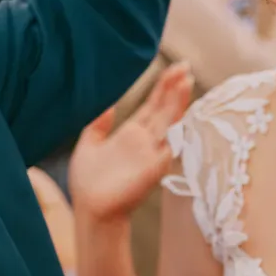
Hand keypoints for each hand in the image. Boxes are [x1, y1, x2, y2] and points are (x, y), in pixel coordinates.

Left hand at [69, 62, 192, 224]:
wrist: (91, 209)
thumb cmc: (88, 183)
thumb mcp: (88, 145)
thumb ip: (99, 125)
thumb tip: (108, 104)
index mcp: (132, 134)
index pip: (152, 106)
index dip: (163, 87)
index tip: (173, 68)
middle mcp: (145, 142)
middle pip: (164, 109)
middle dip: (174, 88)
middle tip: (184, 66)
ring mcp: (152, 154)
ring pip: (169, 123)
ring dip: (178, 103)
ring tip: (186, 81)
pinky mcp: (154, 168)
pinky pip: (170, 147)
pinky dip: (179, 133)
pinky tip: (186, 116)